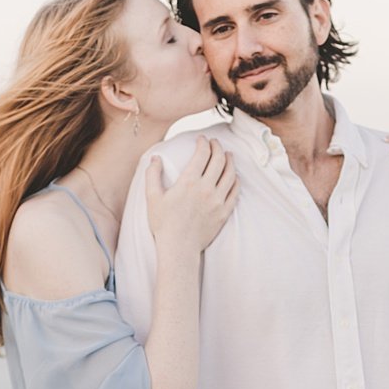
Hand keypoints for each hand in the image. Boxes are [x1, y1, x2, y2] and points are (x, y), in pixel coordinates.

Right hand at [145, 136, 239, 252]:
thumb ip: (152, 174)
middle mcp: (206, 189)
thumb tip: (156, 157)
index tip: (201, 139)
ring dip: (230, 161)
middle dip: (217, 147)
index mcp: (188, 182)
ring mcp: (218, 201)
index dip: (203, 143)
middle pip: (219, 160)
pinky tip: (234, 176)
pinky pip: (235, 192)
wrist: (179, 248)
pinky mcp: (224, 212)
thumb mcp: (152, 198)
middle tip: (215, 143)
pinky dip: (236, 180)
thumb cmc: (163, 224)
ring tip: (228, 155)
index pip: (202, 154)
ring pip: (230, 174)